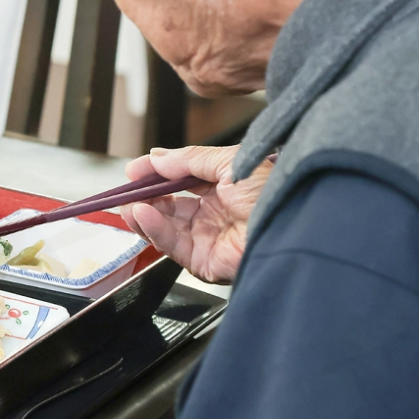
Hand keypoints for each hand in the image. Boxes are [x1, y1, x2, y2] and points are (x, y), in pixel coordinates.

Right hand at [120, 145, 271, 283]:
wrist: (290, 225)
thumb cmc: (272, 192)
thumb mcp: (228, 162)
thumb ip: (189, 159)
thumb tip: (157, 157)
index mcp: (225, 189)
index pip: (183, 181)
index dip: (157, 174)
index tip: (135, 170)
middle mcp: (215, 215)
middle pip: (170, 205)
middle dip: (145, 196)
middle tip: (128, 190)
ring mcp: (207, 238)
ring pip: (165, 227)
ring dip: (143, 214)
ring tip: (129, 204)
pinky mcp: (202, 261)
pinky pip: (171, 244)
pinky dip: (153, 229)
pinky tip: (142, 214)